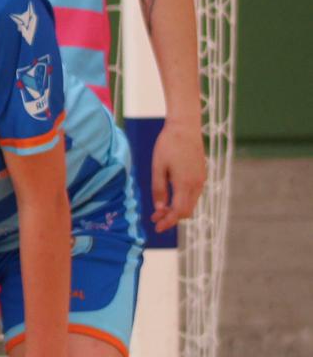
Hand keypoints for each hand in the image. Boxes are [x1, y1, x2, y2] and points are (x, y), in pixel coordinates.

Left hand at [149, 117, 206, 232]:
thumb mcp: (158, 167)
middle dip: (170, 218)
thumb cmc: (168, 145)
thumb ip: (159, 189)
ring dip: (176, 210)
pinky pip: (193, 195)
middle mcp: (197, 184)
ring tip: (159, 212)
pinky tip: (169, 199)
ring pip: (190, 203)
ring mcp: (201, 180)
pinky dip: (182, 201)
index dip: (168, 222)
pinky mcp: (201, 175)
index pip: (179, 211)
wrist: (185, 128)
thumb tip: (159, 208)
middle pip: (186, 211)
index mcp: (185, 184)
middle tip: (155, 221)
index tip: (157, 228)